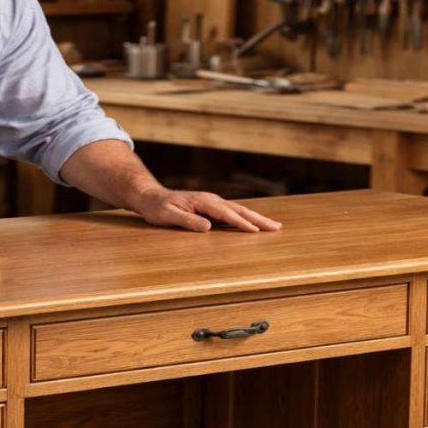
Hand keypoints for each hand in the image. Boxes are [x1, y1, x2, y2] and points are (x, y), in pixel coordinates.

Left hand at [129, 187, 281, 232]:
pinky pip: (232, 212)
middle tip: (277, 227)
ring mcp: (212, 202)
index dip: (241, 223)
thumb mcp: (168, 215)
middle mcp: (211, 200)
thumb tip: (208, 227)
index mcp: (203, 202)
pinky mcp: (211, 207)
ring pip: (238, 210)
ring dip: (256, 217)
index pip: (226, 214)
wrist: (150, 197)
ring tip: (273, 225)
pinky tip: (254, 224)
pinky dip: (246, 217)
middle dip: (258, 219)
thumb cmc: (157, 207)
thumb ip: (187, 221)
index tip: (256, 231)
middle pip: (239, 209)